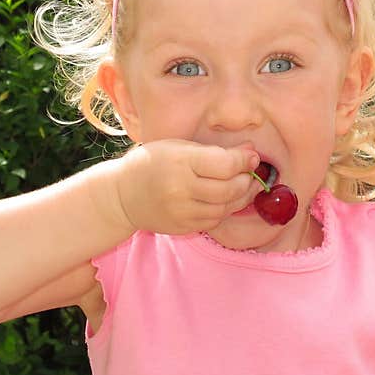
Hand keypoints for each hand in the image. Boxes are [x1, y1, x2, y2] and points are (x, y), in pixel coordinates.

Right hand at [112, 140, 260, 234]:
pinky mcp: (183, 227)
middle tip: (252, 172)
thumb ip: (213, 151)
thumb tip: (249, 151)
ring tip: (246, 186)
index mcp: (180, 162)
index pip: (225, 164)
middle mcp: (181, 189)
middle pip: (229, 189)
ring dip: (241, 197)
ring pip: (225, 208)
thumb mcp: (178, 147)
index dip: (244, 160)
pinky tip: (227, 199)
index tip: (251, 156)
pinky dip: (225, 210)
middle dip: (247, 180)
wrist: (123, 195)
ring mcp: (181, 212)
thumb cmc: (152, 163)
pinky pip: (214, 220)